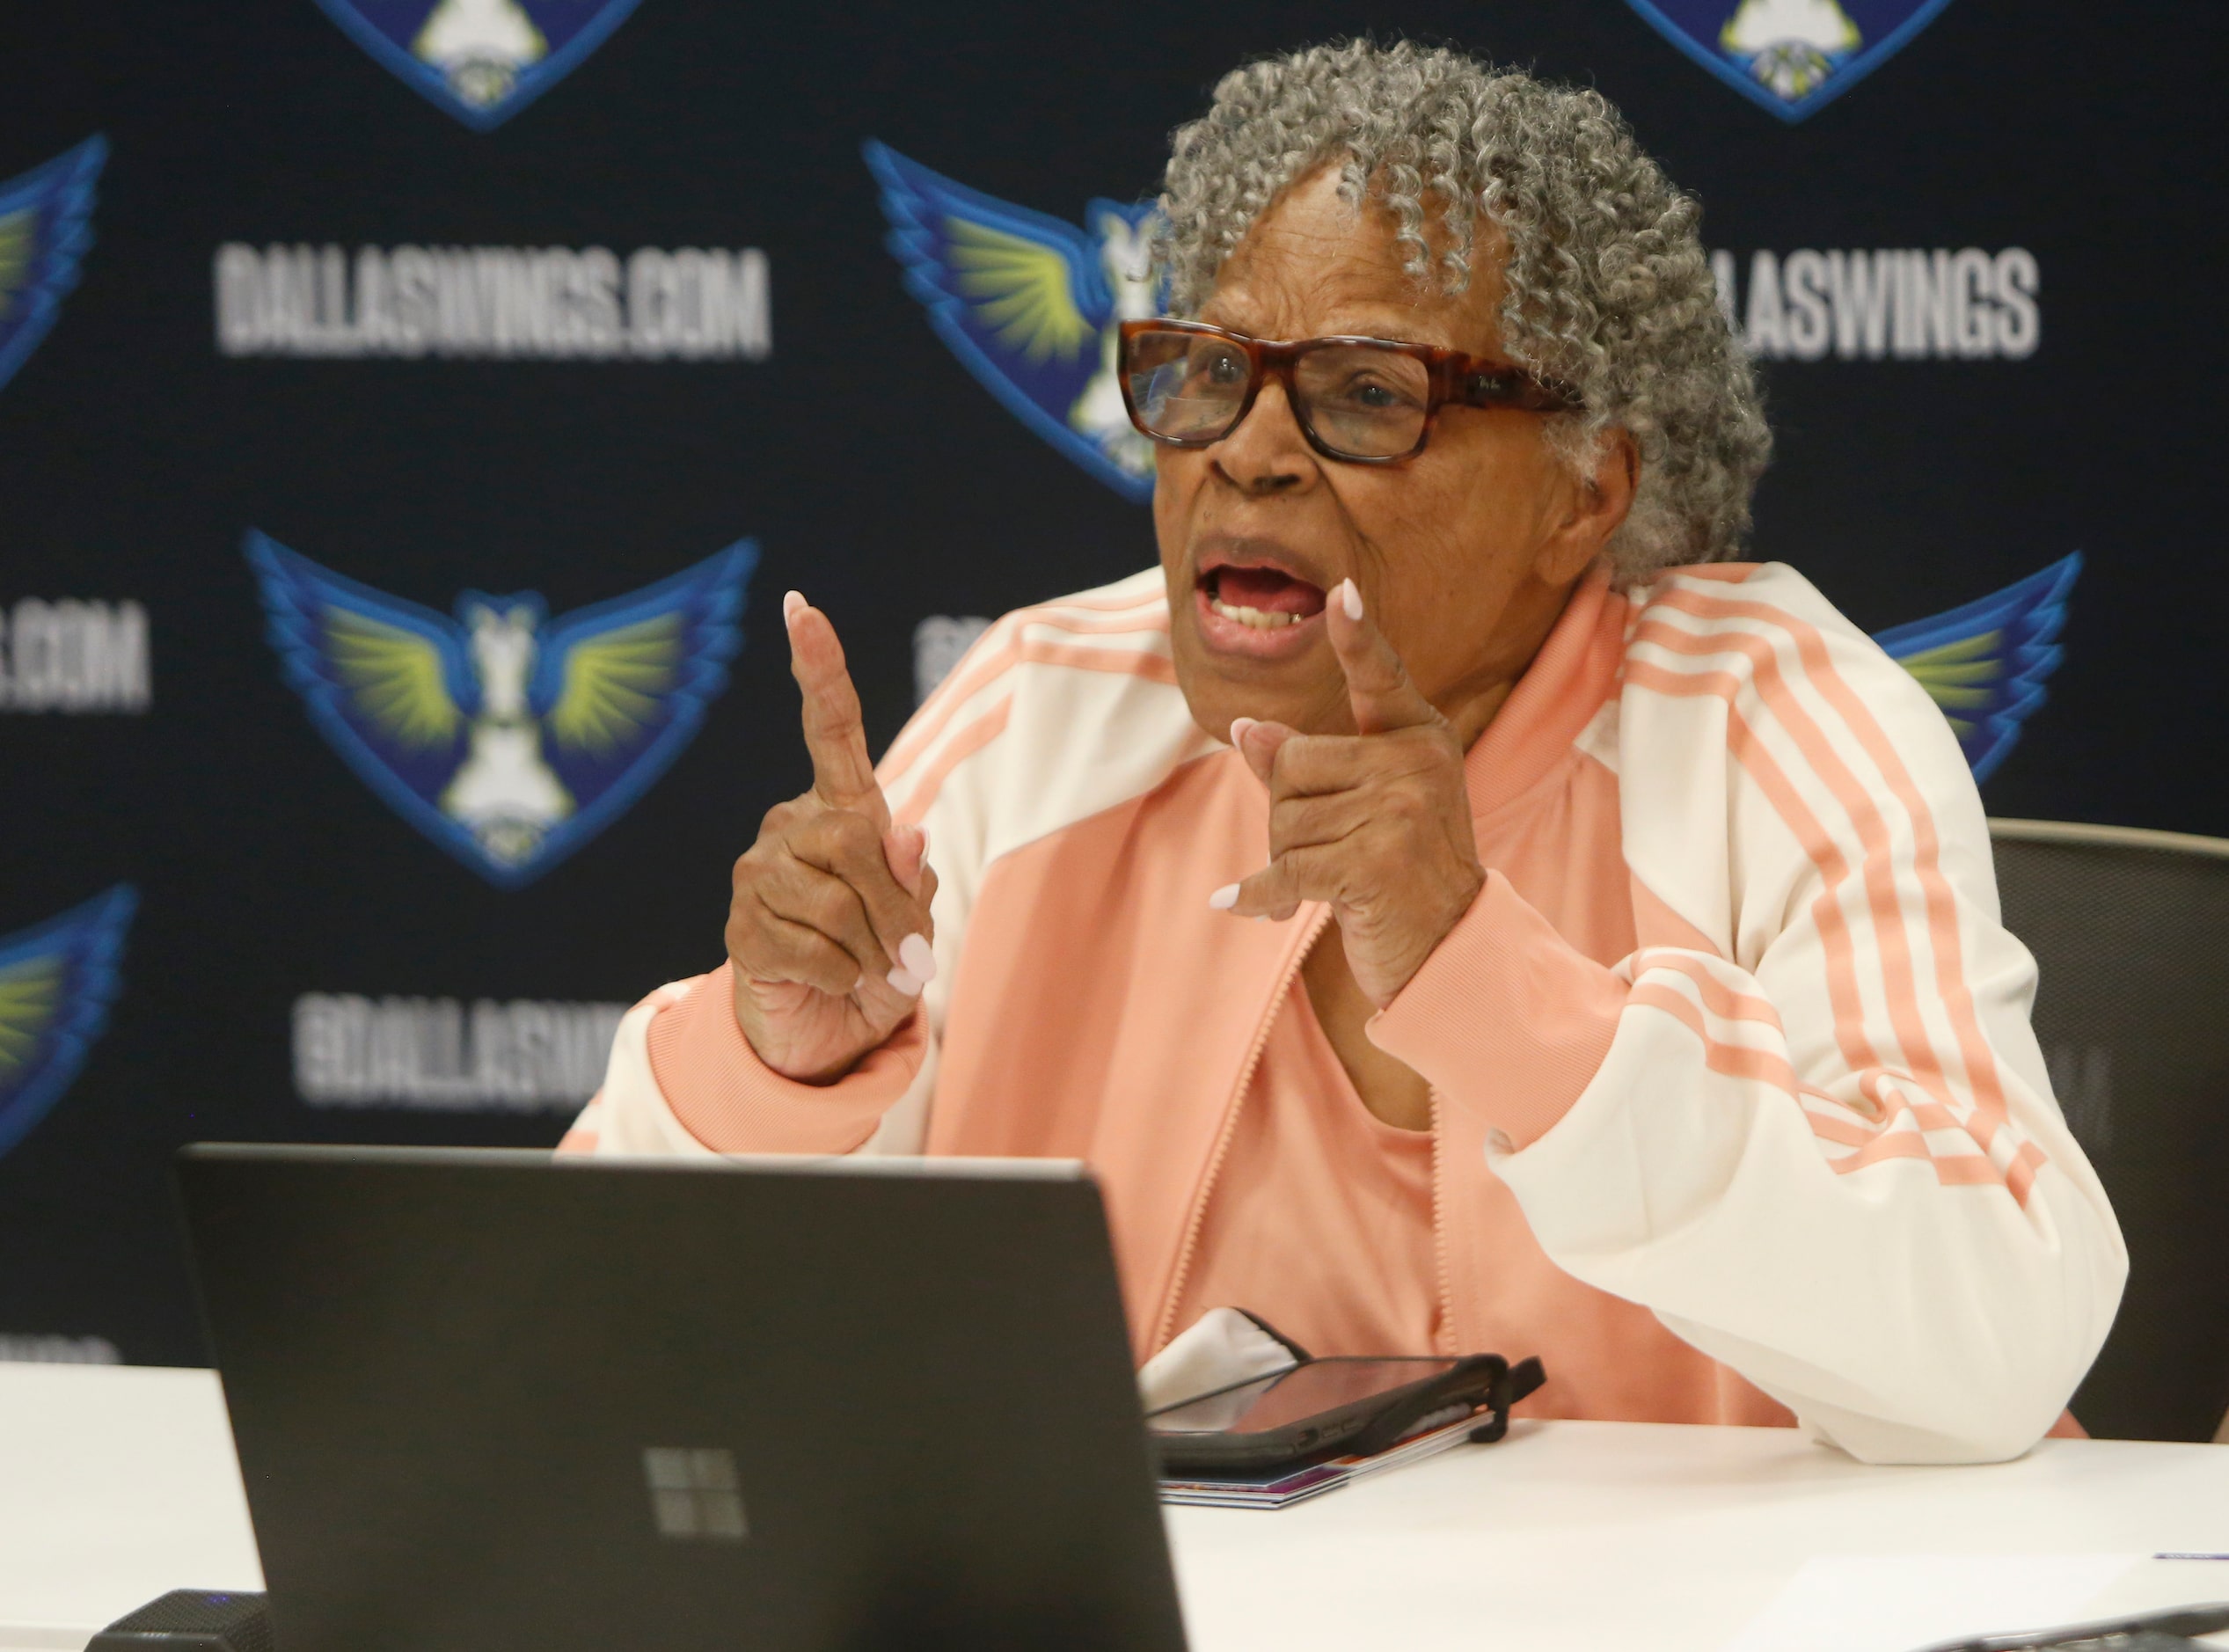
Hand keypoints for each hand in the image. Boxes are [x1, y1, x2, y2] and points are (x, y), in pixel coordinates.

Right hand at [726, 592, 939, 1082]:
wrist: (831, 1029)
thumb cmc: (882, 960)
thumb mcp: (916, 920)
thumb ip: (915, 878)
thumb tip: (908, 833)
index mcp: (842, 810)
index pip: (831, 728)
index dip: (819, 668)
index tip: (799, 606)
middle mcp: (791, 827)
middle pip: (855, 845)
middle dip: (896, 909)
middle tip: (906, 952)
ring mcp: (757, 873)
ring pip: (833, 903)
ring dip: (871, 950)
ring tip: (866, 966)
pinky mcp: (738, 927)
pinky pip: (808, 949)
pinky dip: (842, 977)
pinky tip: (834, 981)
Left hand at [1211, 579, 1483, 1007]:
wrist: (1451, 946)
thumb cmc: (1400, 868)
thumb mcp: (1363, 804)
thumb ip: (1309, 764)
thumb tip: (1246, 728)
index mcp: (1419, 737)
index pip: (1380, 678)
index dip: (1357, 637)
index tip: (1341, 591)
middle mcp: (1415, 765)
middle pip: (1292, 764)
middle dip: (1287, 813)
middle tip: (1329, 850)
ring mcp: (1399, 814)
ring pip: (1283, 821)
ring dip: (1287, 860)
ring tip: (1331, 881)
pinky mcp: (1374, 865)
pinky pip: (1286, 870)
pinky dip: (1255, 893)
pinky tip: (1229, 902)